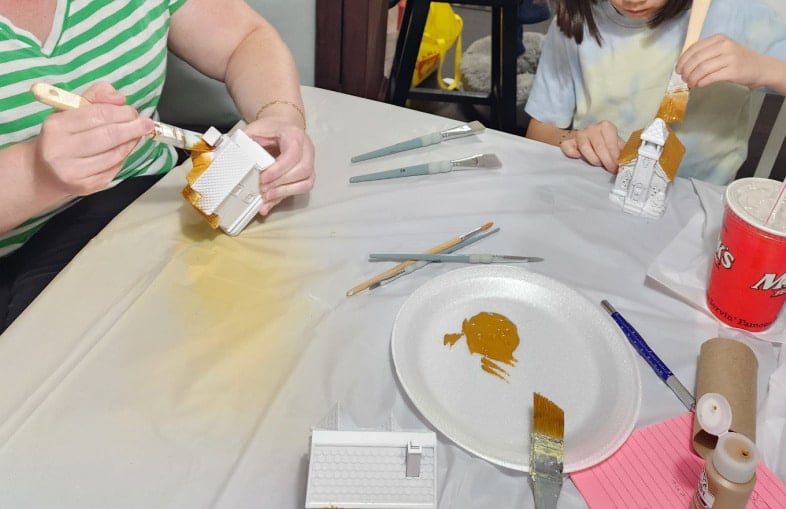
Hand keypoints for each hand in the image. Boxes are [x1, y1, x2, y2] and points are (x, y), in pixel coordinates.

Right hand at [34, 82, 153, 195]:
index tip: (133, 111)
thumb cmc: (62, 136)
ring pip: (114, 154)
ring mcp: (73, 171)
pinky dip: (123, 157)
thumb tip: (120, 98)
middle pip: (108, 136)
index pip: (97, 115)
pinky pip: (113, 169)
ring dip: (131, 143)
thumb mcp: (72, 110)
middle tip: (146, 123)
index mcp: (56, 126)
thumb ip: (96, 97)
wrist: (45, 171)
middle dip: (132, 128)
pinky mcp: (85, 186)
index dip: (120, 112)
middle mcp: (60, 150)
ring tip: (138, 134)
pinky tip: (125, 149)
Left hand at [243, 118, 315, 215]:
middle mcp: (306, 149)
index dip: (279, 169)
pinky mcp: (307, 173)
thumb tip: (237, 160)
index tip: (264, 178)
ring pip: (307, 181)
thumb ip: (247, 144)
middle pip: (303, 170)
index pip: (293, 154)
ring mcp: (310, 161)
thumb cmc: (271, 129)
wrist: (281, 127)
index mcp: (294, 135)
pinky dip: (287, 195)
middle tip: (264, 189)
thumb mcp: (256, 131)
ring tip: (267, 195)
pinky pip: (304, 188)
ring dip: (286, 191)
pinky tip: (273, 199)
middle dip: (282, 183)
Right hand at [560, 120, 625, 173]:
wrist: (592, 138)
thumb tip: (631, 159)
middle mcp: (592, 128)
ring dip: (593, 159)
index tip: (618, 167)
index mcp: (606, 126)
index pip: (611, 143)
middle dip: (606, 160)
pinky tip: (578, 157)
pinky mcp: (569, 141)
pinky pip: (567, 146)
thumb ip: (623, 151)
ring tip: (599, 164)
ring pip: (584, 147)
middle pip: (599, 146)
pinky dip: (572, 152)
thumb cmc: (606, 143)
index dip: (615, 156)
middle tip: (611, 169)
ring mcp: (580, 134)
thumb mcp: (617, 145)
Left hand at [676, 34, 766, 89]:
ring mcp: (729, 58)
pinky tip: (698, 85)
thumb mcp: (722, 50)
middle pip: (695, 59)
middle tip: (683, 79)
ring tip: (690, 83)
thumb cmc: (737, 60)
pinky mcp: (733, 71)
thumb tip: (683, 65)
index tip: (678, 70)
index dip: (682, 60)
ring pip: (701, 69)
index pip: (694, 48)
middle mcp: (724, 46)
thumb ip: (705, 53)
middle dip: (686, 71)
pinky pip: (710, 78)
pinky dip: (700, 83)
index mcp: (718, 39)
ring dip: (692, 79)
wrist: (760, 68)